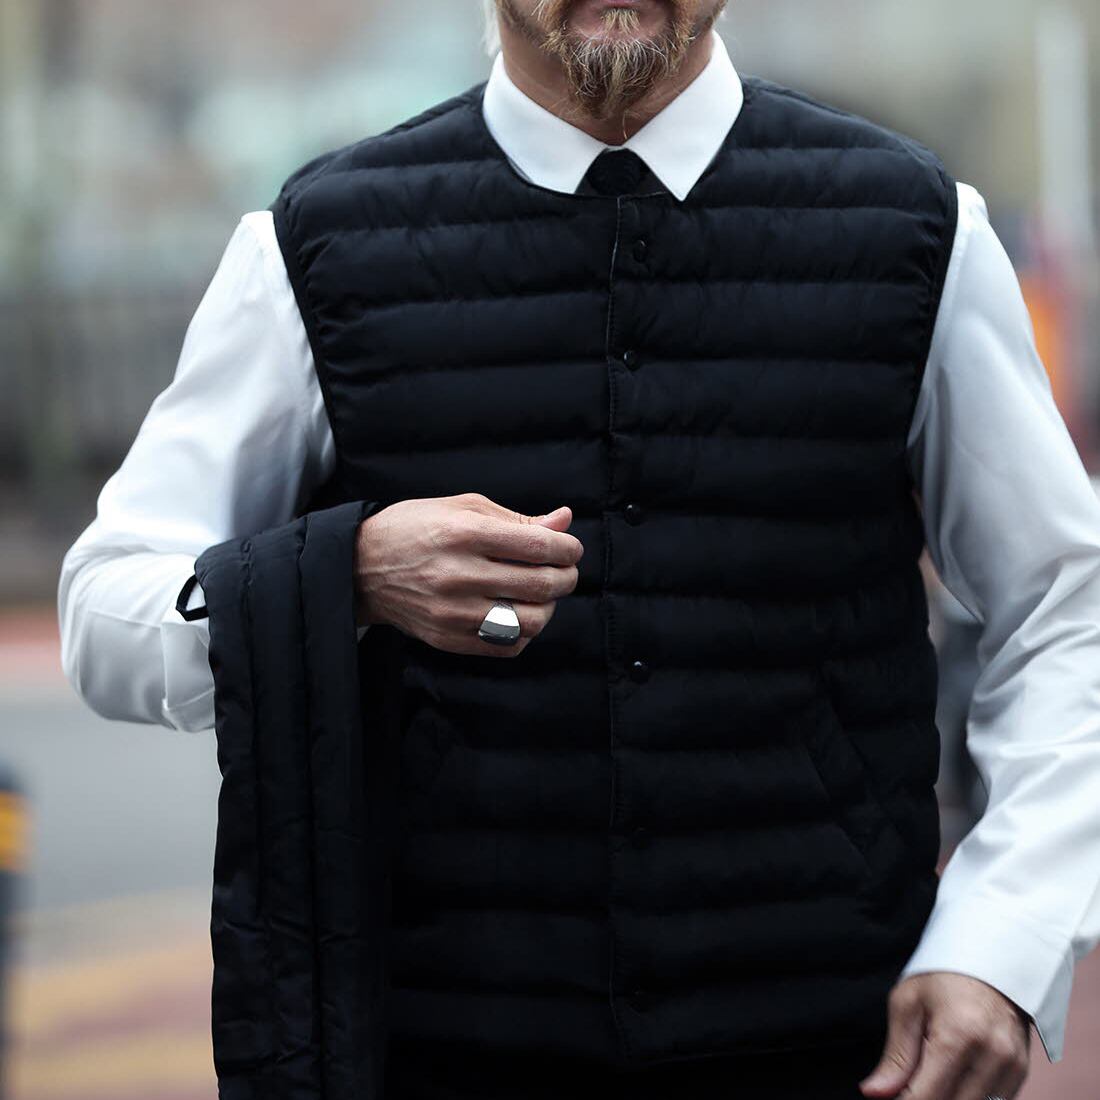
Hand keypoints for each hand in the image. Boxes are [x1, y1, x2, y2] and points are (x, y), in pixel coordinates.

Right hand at [353, 492, 582, 656]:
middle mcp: (459, 574)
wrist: (362, 567)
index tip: (570, 548)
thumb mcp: (463, 508)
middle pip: (540, 585)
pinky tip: (519, 614)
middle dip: (566, 577)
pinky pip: (507, 646)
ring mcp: (453, 612)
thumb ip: (517, 519)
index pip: (539, 547)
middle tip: (564, 571)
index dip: (567, 549)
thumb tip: (564, 521)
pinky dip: (525, 632)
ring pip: (530, 622)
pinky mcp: (448, 638)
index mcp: (464, 533)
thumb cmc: (416, 528)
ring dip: (549, 608)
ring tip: (541, 595)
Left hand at [859, 972, 1030, 1098]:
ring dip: (948, 1099)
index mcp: (958, 1035)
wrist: (989, 955)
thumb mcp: (908, 1004)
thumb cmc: (942, 975)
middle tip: (906, 1087)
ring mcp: (1012, 1066)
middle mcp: (992, 1055)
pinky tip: (951, 1081)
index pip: (926, 1096)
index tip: (890, 1097)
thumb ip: (896, 1056)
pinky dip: (968, 1098)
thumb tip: (874, 1093)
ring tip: (927, 1079)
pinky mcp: (1021, 1071)